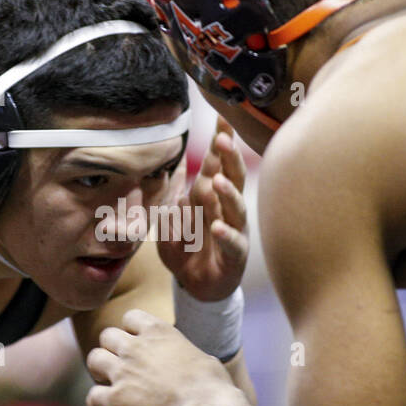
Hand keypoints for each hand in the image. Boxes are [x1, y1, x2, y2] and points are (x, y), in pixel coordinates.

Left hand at [86, 309, 234, 405]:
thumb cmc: (212, 386)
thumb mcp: (202, 358)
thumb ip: (184, 355)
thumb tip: (189, 361)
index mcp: (158, 331)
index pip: (130, 317)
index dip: (131, 330)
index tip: (137, 343)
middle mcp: (135, 347)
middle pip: (107, 335)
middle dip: (112, 349)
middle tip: (121, 364)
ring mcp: (122, 372)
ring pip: (94, 359)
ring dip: (99, 369)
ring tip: (108, 381)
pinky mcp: (115, 399)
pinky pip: (93, 396)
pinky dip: (97, 402)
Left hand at [158, 117, 247, 301]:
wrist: (196, 286)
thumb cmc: (186, 249)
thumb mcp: (169, 222)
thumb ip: (170, 200)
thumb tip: (174, 180)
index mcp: (212, 196)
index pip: (217, 164)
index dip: (220, 142)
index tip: (221, 119)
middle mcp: (228, 210)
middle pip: (233, 178)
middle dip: (229, 158)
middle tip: (222, 139)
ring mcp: (235, 231)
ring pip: (237, 208)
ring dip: (228, 193)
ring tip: (218, 181)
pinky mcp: (235, 257)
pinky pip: (234, 244)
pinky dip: (226, 235)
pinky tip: (218, 226)